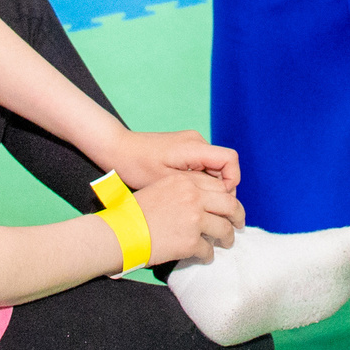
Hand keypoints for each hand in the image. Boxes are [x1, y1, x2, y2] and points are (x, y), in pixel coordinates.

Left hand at [113, 128, 240, 193]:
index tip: (220, 200)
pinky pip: (203, 165)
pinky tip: (187, 193)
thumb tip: (222, 194)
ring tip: (195, 202)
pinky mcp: (185, 148)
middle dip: (221, 188)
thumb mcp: (167, 181)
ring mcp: (191, 143)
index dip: (232, 181)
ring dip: (210, 185)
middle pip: (224, 165)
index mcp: (193, 146)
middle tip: (208, 208)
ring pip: (214, 167)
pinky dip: (201, 180)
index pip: (230, 159)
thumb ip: (197, 185)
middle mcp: (196, 140)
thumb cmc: (137, 166)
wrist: (117, 149)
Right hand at [131, 169, 243, 265]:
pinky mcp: (191, 241)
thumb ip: (183, 190)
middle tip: (239, 224)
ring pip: (224, 229)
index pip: (218, 187)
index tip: (229, 207)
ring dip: (227, 238)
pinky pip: (209, 250)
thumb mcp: (159, 188)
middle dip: (238, 216)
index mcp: (185, 181)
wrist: (120, 232)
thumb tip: (202, 202)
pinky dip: (208, 255)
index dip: (227, 198)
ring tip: (225, 243)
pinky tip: (204, 256)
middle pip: (230, 205)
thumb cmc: (134, 212)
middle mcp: (193, 197)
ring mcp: (194, 219)